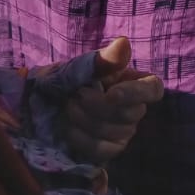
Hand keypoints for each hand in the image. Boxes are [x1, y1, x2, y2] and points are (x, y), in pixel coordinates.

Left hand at [62, 37, 165, 164]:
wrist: (41, 105)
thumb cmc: (66, 81)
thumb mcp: (81, 66)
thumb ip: (103, 59)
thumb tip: (124, 43)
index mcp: (133, 82)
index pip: (153, 89)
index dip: (135, 93)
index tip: (110, 93)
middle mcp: (134, 109)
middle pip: (132, 114)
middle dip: (98, 106)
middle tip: (75, 95)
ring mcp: (123, 133)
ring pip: (117, 133)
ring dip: (85, 120)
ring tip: (67, 108)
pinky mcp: (108, 151)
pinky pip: (103, 150)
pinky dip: (81, 138)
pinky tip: (67, 127)